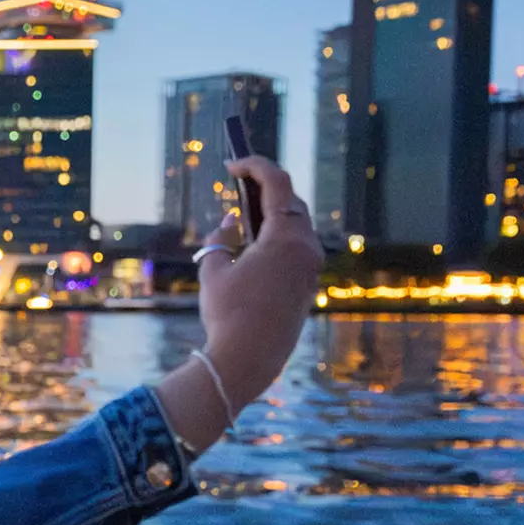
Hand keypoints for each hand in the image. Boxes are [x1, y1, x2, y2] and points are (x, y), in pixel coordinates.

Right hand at [153, 155, 322, 453]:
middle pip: (291, 201)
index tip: (233, 165)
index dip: (254, 166)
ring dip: (271, 214)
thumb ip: (220, 238)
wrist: (248, 359)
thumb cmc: (227, 313)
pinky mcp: (307, 285)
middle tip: (238, 185)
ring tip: (244, 214)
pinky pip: (297, 249)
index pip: (277, 182)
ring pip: (296, 226)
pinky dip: (277, 237)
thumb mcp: (213, 269)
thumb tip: (232, 221)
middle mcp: (306, 248)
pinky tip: (254, 245)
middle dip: (265, 189)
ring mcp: (311, 268)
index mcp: (285, 237)